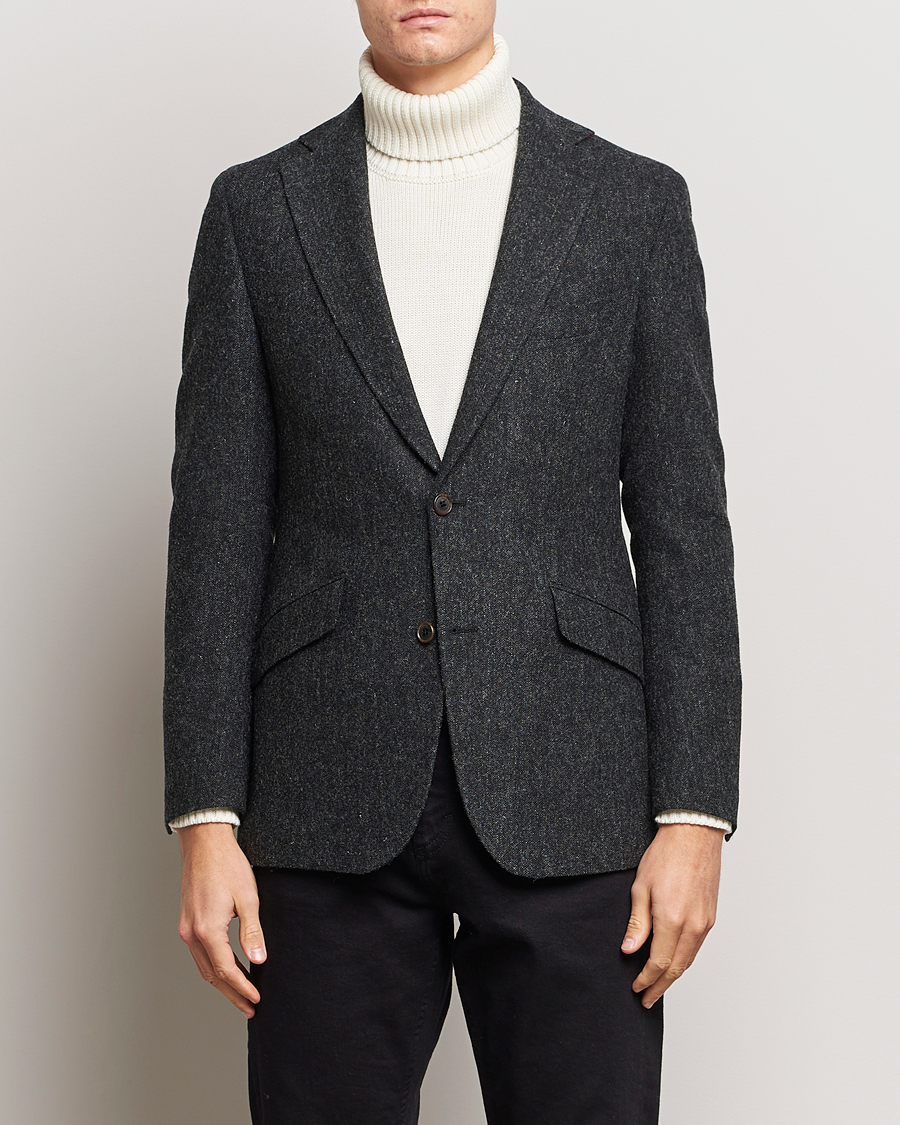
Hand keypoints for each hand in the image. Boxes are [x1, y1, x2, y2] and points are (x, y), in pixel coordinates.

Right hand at [175, 822, 266, 1017]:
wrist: (205, 842)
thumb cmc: (228, 865)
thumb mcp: (248, 898)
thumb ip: (252, 931)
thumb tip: (259, 959)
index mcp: (207, 930)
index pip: (226, 970)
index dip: (242, 988)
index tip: (257, 999)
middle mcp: (191, 933)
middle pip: (212, 974)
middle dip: (232, 993)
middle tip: (250, 1008)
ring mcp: (186, 928)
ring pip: (204, 966)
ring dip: (222, 983)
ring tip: (241, 995)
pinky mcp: (187, 921)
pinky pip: (199, 954)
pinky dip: (213, 967)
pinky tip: (227, 969)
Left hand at [621, 823, 723, 1007]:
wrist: (693, 835)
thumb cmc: (665, 856)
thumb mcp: (641, 887)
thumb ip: (637, 923)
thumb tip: (629, 950)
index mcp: (672, 920)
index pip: (659, 963)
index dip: (646, 979)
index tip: (636, 988)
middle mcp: (693, 926)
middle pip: (676, 969)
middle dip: (660, 987)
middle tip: (646, 999)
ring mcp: (705, 922)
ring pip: (689, 960)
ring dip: (673, 976)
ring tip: (658, 986)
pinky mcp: (711, 917)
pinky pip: (697, 947)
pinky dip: (684, 960)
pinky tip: (673, 963)